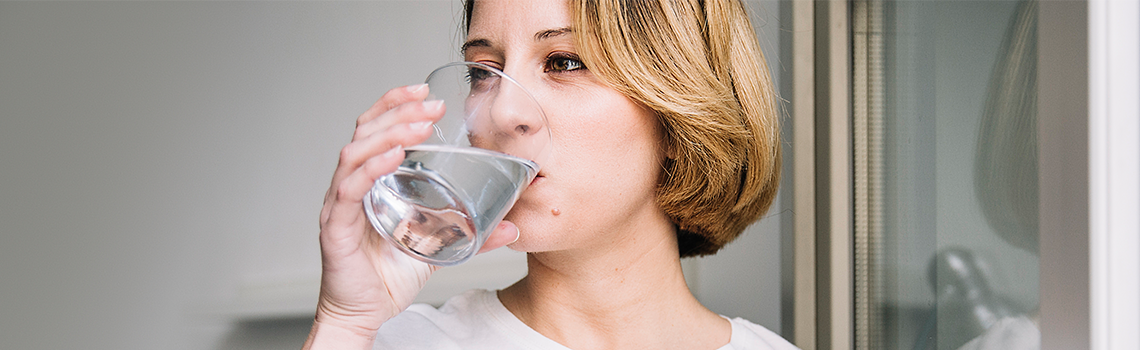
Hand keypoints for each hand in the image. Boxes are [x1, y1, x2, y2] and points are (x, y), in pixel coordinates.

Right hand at [303, 84, 520, 349]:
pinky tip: (393, 157)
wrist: (366, 313)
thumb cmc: (390, 275)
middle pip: (365, 131)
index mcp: (372, 180)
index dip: (396, 104)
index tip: (426, 92)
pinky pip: (348, 190)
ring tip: (419, 126)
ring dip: (389, 134)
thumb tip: (513, 227)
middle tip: (432, 105)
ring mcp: (341, 204)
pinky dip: (370, 169)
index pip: (376, 129)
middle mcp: (352, 185)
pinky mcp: (335, 227)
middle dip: (399, 111)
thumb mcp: (440, 248)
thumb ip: (473, 235)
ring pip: (355, 153)